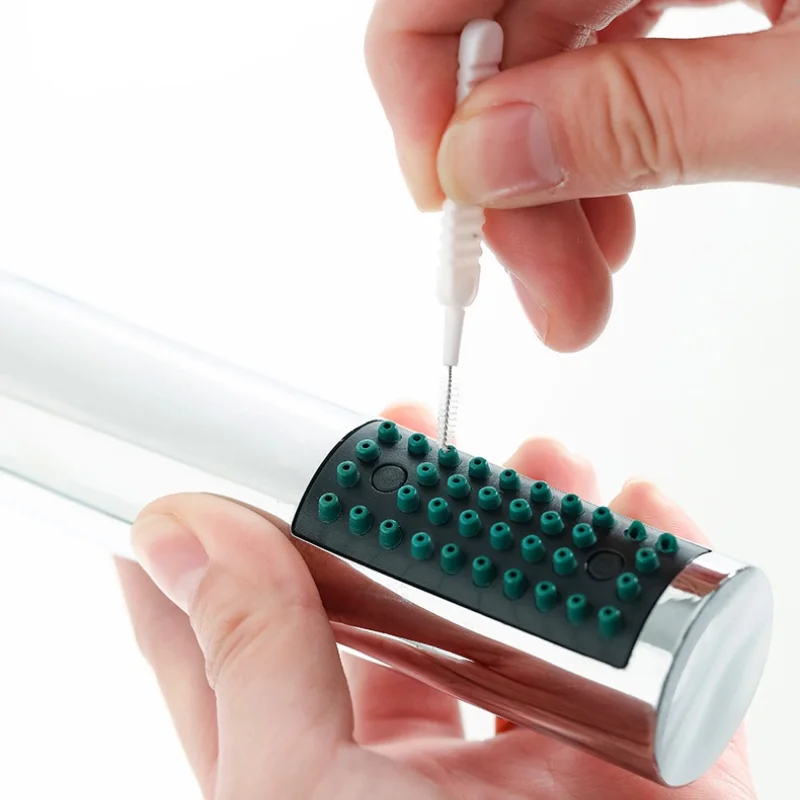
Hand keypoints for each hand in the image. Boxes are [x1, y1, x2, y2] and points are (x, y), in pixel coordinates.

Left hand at [117, 403, 755, 798]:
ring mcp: (541, 760)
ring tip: (540, 461)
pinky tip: (641, 508)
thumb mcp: (299, 795)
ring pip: (528, 611)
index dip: (240, 554)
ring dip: (536, 520)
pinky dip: (656, 563)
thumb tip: (175, 538)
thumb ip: (247, 659)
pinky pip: (657, 647)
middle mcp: (431, 764)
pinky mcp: (645, 762)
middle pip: (412, 607)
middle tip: (405, 437)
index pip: (263, 644)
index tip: (232, 476)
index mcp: (331, 773)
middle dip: (414, 511)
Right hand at [365, 1, 799, 351]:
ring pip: (552, 62)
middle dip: (505, 176)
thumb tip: (486, 158)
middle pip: (502, 26)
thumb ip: (648, 115)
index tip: (445, 201)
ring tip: (577, 288)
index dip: (419, 82)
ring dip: (548, 185)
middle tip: (538, 291)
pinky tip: (608, 220)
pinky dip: (597, 153)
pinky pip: (609, 65)